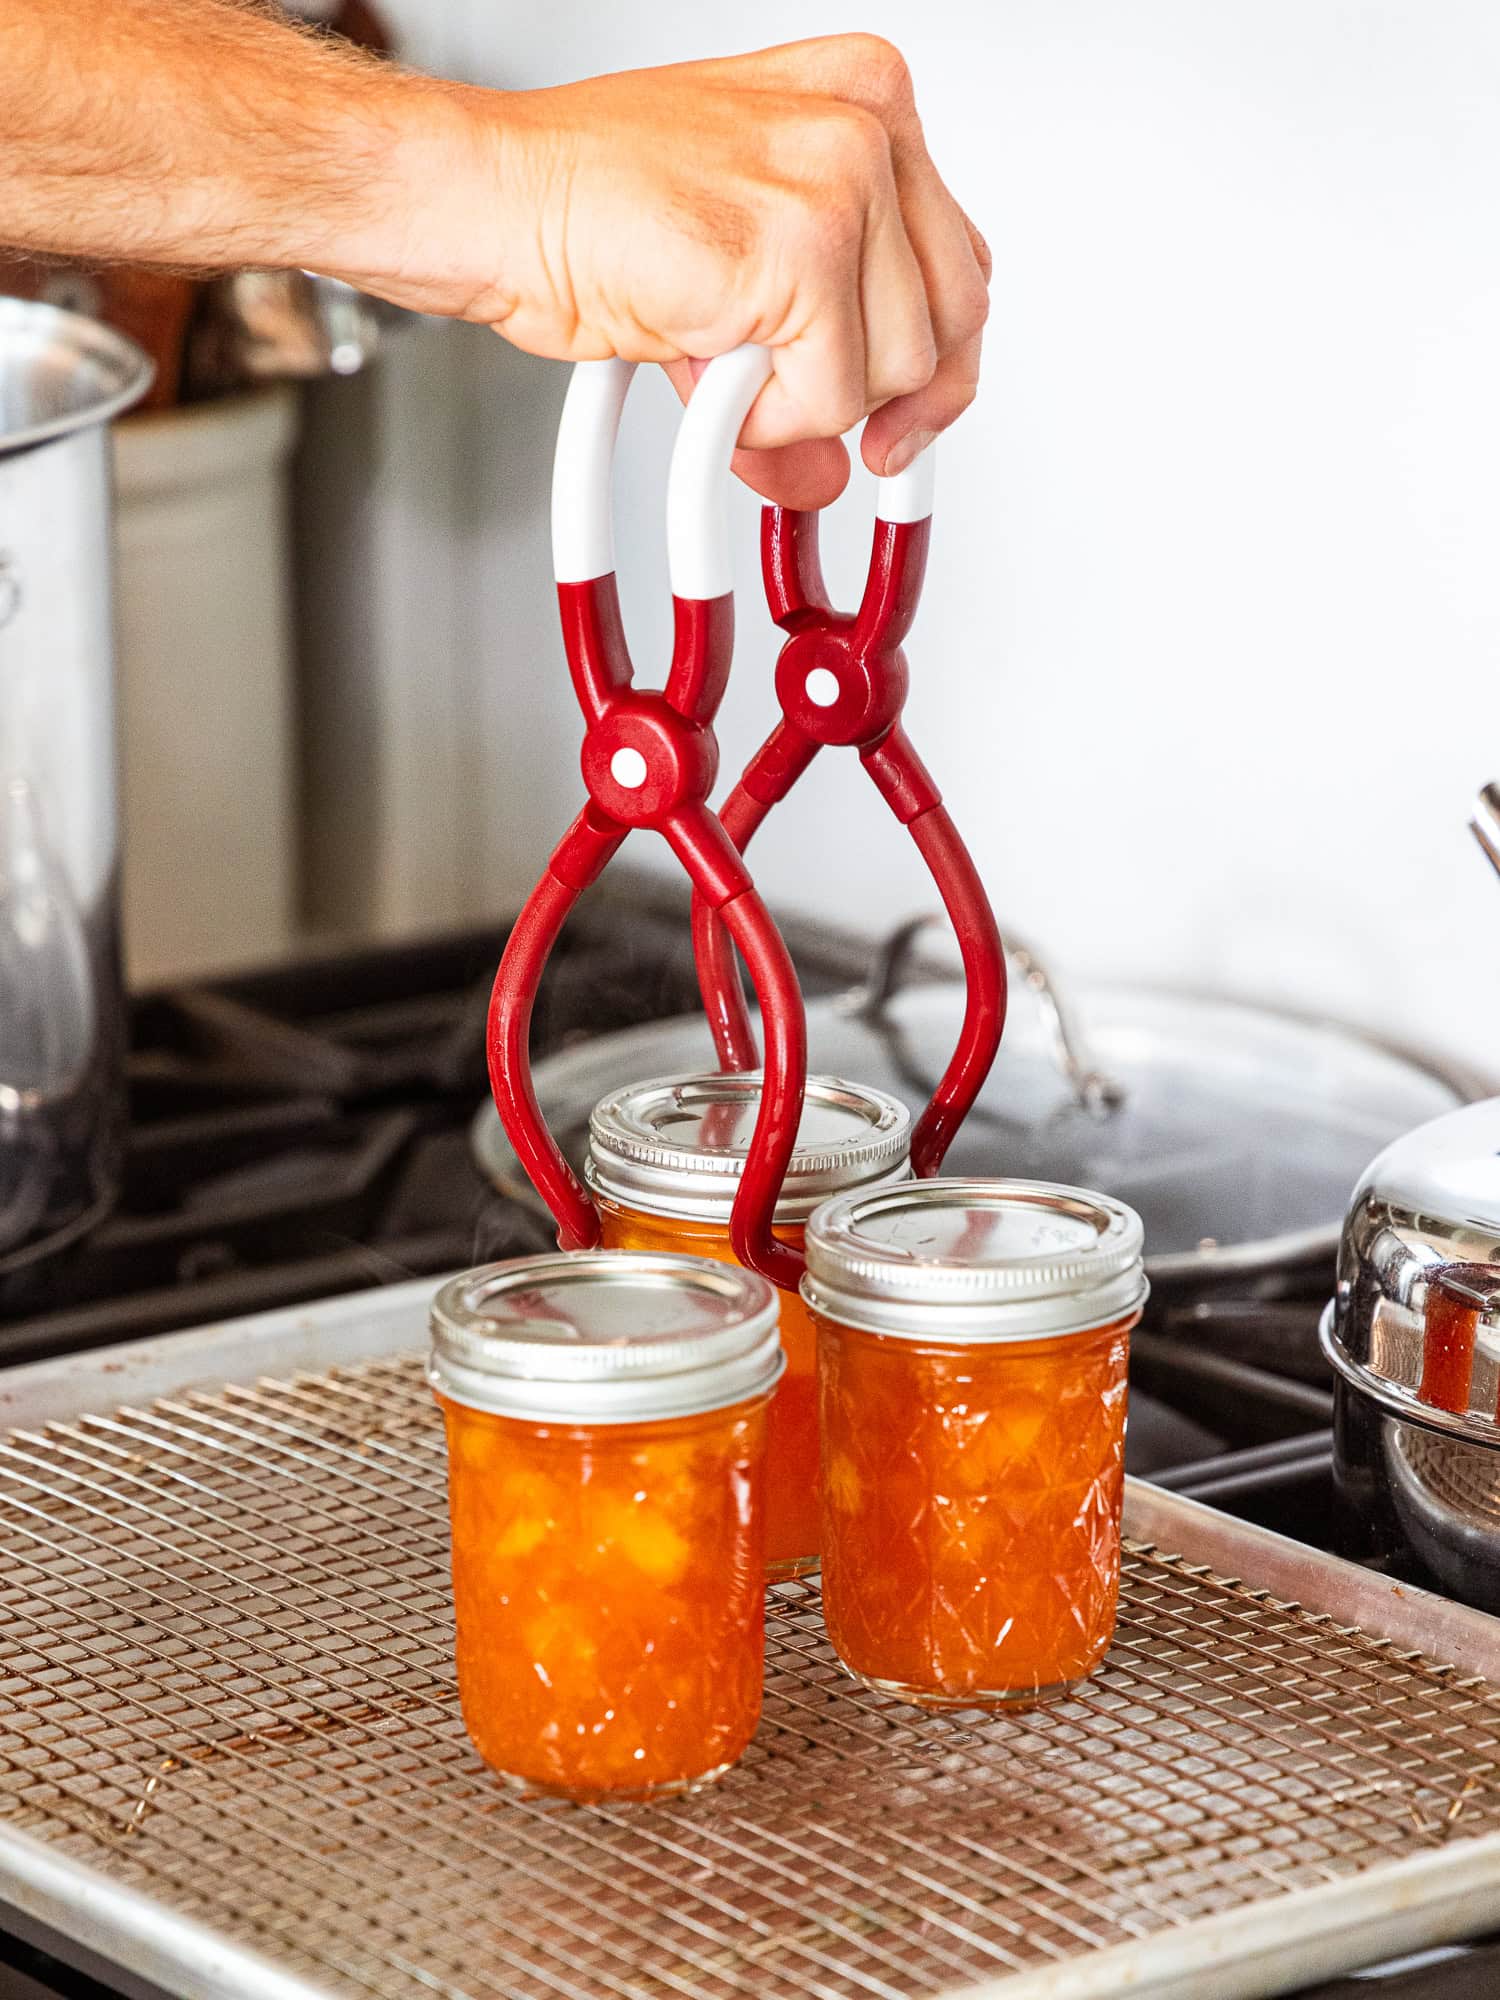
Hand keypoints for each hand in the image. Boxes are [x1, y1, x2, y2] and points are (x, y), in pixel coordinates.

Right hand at [363, 37, 989, 508]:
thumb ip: (811, 359)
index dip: (933, 363)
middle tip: (813, 425)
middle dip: (882, 398)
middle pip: (949, 320)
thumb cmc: (590, 202)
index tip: (898, 419)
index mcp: (865, 99)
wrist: (496, 196)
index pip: (958, 261)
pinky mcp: (804, 250)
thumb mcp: (736, 277)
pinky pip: (829, 402)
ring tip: (718, 361)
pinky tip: (705, 365)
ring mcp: (841, 180)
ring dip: (803, 404)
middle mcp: (866, 125)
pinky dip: (763, 420)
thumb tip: (832, 473)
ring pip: (896, 370)